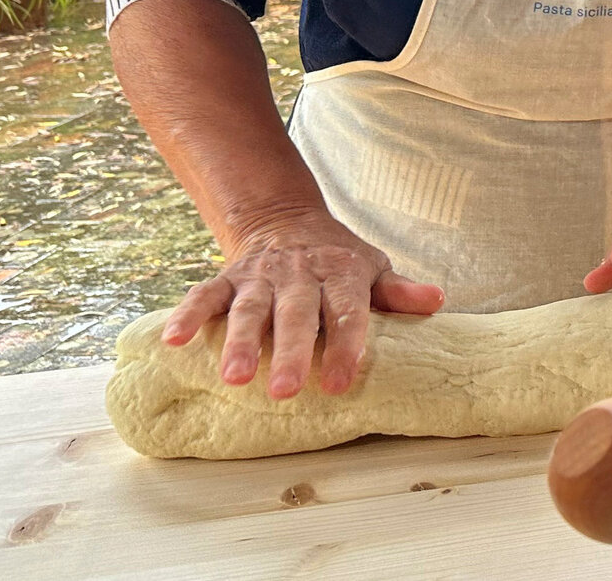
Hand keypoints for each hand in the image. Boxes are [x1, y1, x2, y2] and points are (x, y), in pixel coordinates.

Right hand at [162, 209, 443, 398]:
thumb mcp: (372, 268)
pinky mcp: (227, 279)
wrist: (286, 219)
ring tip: (235, 378)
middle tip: (287, 391)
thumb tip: (436, 301)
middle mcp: (299, 275)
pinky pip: (204, 295)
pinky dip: (188, 315)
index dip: (346, 346)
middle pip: (296, 315)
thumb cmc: (337, 259)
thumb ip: (397, 291)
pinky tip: (174, 340)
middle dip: (292, 353)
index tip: (342, 383)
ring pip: (250, 310)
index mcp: (340, 273)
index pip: (346, 312)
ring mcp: (260, 277)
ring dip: (241, 342)